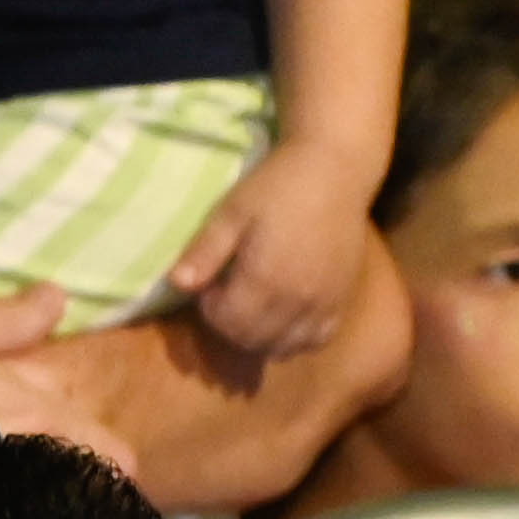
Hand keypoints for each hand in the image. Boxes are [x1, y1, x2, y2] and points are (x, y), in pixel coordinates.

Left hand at [171, 140, 378, 361]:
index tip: (211, 283)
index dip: (209, 309)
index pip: (226, 323)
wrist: (335, 170)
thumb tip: (176, 285)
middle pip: (251, 340)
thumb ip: (205, 252)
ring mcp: (324, 303)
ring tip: (253, 302)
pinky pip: (315, 341)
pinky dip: (293, 338)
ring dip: (259, 336)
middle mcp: (297, 300)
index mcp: (266, 279)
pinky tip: (282, 314)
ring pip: (283, 347)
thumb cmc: (277, 186)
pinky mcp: (342, 299)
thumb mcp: (231, 213)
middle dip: (230, 324)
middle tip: (228, 292)